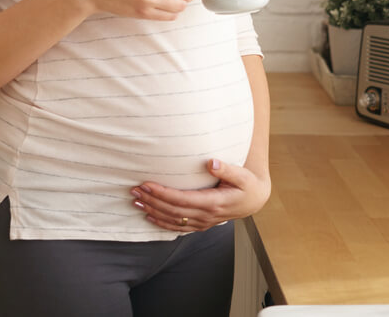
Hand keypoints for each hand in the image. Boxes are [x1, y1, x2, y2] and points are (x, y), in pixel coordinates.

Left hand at [130, 159, 270, 232]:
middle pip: (173, 211)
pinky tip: (149, 217)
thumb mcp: (242, 175)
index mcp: (213, 203)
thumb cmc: (247, 185)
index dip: (162, 193)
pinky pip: (178, 227)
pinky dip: (162, 223)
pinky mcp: (200, 224)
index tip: (147, 184)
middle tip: (134, 191)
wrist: (254, 201)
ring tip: (136, 202)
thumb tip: (211, 162)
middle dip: (152, 201)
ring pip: (173, 220)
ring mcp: (202, 222)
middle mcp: (206, 216)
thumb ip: (226, 169)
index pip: (182, 200)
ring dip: (153, 212)